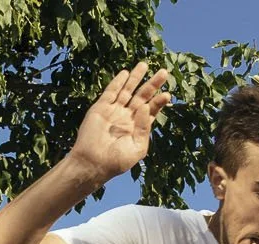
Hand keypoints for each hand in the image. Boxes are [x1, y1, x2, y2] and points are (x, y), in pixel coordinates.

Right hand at [67, 63, 173, 183]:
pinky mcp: (100, 108)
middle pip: (142, 96)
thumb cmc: (116, 161)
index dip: (158, 102)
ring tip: (144, 64)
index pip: (151, 110)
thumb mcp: (137, 148)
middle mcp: (126, 117)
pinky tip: (126, 73)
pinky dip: (117, 82)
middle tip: (164, 72)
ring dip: (136, 78)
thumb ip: (144, 128)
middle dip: (152, 84)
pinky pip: (110, 92)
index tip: (167, 94)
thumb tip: (144, 106)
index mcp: (137, 127)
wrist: (92, 163)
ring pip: (127, 90)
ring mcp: (113, 111)